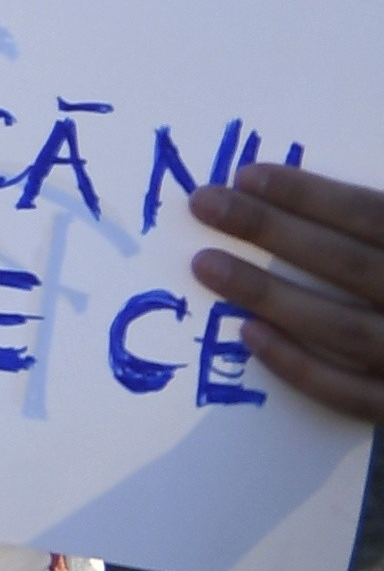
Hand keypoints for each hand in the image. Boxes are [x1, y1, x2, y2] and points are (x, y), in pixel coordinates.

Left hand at [193, 159, 383, 423]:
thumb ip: (375, 222)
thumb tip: (291, 190)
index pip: (372, 216)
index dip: (310, 196)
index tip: (245, 177)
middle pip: (348, 264)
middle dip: (272, 230)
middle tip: (204, 204)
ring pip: (343, 328)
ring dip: (271, 295)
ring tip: (207, 264)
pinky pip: (351, 394)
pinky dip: (299, 366)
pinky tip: (250, 334)